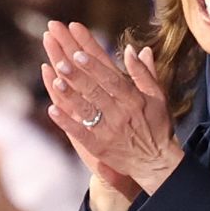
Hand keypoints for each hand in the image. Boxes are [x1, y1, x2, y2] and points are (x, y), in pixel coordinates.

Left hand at [40, 21, 180, 196]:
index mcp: (134, 99)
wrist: (155, 162)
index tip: (79, 52)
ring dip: (70, 96)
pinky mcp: (99, 147)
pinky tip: (51, 110)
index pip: (112, 79)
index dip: (95, 66)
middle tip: (62, 61)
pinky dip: (66, 122)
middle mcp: (120, 114)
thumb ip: (143, 72)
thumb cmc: (156, 124)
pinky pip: (80, 134)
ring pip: (86, 110)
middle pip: (95, 92)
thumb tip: (132, 48)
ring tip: (56, 80)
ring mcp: (108, 131)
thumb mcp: (157, 96)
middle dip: (78, 76)